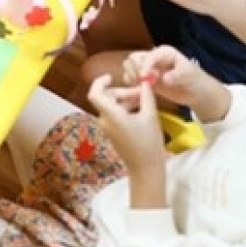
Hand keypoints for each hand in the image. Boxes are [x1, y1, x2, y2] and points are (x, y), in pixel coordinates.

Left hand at [87, 75, 166, 206]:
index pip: (95, 93)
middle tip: (142, 91)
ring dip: (126, 99)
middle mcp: (105, 121)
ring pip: (112, 106)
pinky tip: (141, 108)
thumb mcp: (150, 116)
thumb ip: (146, 96)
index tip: (112, 76)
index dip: (100, 82)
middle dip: (123, 91)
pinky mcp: (113, 133)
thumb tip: (146, 80)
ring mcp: (108, 128)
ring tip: (144, 99)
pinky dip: (125, 108)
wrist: (146, 170)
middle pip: (107, 98)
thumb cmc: (149, 144)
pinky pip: (115, 115)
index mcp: (111, 115)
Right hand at [122, 46, 208, 108]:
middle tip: (145, 82)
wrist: (196, 93)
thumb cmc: (195, 80)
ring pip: (129, 66)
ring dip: (132, 76)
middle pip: (133, 58)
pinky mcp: (144, 79)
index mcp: (164, 52)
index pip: (148, 56)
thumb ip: (177, 75)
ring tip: (143, 86)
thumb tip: (164, 79)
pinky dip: (131, 84)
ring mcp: (148, 68)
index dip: (144, 66)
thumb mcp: (189, 76)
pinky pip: (130, 78)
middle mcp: (153, 57)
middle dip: (135, 70)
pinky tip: (140, 90)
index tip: (144, 78)